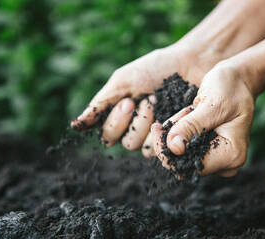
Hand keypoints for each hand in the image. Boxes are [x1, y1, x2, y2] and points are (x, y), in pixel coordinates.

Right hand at [71, 44, 216, 156]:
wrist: (189, 64)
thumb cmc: (155, 69)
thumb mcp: (123, 81)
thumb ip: (101, 103)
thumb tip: (76, 126)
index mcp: (119, 115)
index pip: (107, 134)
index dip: (116, 122)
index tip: (129, 101)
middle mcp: (133, 127)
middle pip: (124, 143)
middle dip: (133, 122)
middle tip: (148, 100)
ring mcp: (153, 133)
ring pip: (139, 147)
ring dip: (148, 124)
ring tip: (160, 102)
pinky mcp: (171, 137)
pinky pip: (159, 147)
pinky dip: (164, 130)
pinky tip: (173, 113)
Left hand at [151, 64, 254, 176]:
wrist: (239, 80)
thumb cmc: (230, 87)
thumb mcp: (211, 104)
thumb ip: (191, 126)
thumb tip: (173, 148)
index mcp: (232, 155)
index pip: (190, 166)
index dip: (167, 151)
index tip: (156, 127)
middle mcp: (226, 164)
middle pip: (183, 163)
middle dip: (173, 138)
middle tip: (180, 113)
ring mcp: (218, 160)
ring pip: (181, 155)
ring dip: (177, 131)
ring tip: (190, 109)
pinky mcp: (209, 152)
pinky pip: (184, 147)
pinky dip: (180, 131)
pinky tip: (188, 114)